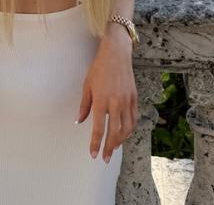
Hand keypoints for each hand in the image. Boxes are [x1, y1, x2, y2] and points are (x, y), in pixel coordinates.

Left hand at [76, 30, 137, 162]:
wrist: (117, 54)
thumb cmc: (99, 68)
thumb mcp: (87, 86)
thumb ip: (84, 106)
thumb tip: (79, 121)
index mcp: (101, 100)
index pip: (98, 128)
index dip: (96, 143)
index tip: (93, 154)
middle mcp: (115, 103)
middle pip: (114, 132)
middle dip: (110, 147)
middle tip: (106, 158)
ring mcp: (127, 101)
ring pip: (127, 128)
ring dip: (121, 140)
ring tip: (115, 147)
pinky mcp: (134, 97)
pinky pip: (134, 118)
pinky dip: (129, 129)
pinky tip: (125, 133)